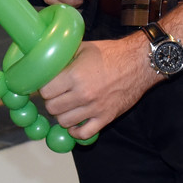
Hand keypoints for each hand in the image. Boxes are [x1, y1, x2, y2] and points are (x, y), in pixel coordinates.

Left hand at [35, 35, 159, 139]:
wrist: (139, 63)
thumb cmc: (112, 53)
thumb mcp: (83, 48)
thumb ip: (63, 58)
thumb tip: (45, 63)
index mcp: (74, 76)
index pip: (45, 91)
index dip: (43, 88)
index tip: (46, 86)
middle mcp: (83, 94)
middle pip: (52, 108)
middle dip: (51, 101)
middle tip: (56, 96)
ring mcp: (95, 108)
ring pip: (64, 122)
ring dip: (62, 115)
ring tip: (66, 107)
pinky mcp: (106, 117)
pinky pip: (84, 134)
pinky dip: (76, 131)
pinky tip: (75, 124)